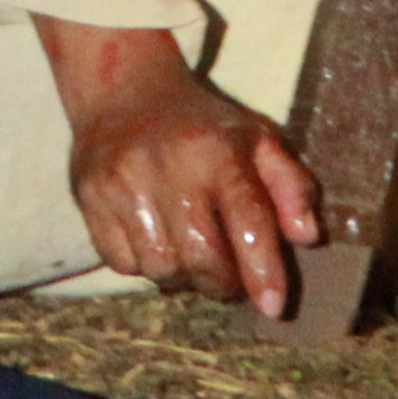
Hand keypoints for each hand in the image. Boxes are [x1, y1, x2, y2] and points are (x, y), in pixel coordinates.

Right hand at [47, 21, 319, 317]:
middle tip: (230, 279)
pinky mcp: (89, 196)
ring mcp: (122, 181)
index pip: (247, 217)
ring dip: (183, 277)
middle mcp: (167, 164)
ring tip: (191, 255)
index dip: (263, 268)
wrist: (124, 91)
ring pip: (160, 267)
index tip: (274, 307)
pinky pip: (122, 263)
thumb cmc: (204, 127)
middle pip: (200, 255)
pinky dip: (145, 265)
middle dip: (222, 282)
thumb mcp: (258, 140)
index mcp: (217, 149)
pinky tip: (156, 240)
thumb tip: (308, 236)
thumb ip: (291, 186)